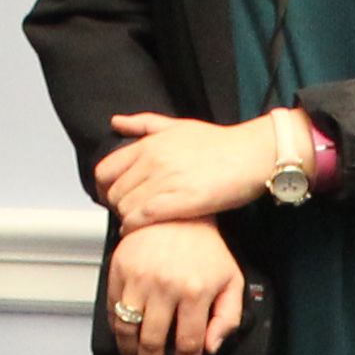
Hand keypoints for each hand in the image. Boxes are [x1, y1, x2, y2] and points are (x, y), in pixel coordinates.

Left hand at [93, 110, 286, 226]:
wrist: (250, 156)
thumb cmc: (219, 143)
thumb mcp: (178, 125)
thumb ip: (144, 124)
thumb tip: (116, 122)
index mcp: (148, 144)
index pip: (105, 169)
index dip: (104, 188)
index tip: (112, 197)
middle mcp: (152, 161)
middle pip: (113, 192)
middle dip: (116, 206)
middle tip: (127, 213)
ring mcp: (164, 181)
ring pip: (125, 207)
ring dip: (127, 219)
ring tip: (139, 223)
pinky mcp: (178, 202)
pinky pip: (141, 218)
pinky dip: (135, 227)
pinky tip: (141, 231)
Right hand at [101, 219, 246, 354]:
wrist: (177, 213)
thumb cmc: (206, 248)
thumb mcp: (231, 281)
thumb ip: (228, 318)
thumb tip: (212, 348)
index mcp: (194, 291)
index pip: (188, 345)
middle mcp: (164, 286)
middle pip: (152, 344)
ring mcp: (138, 278)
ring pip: (127, 332)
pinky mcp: (118, 270)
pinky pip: (112, 310)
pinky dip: (117, 330)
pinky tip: (127, 337)